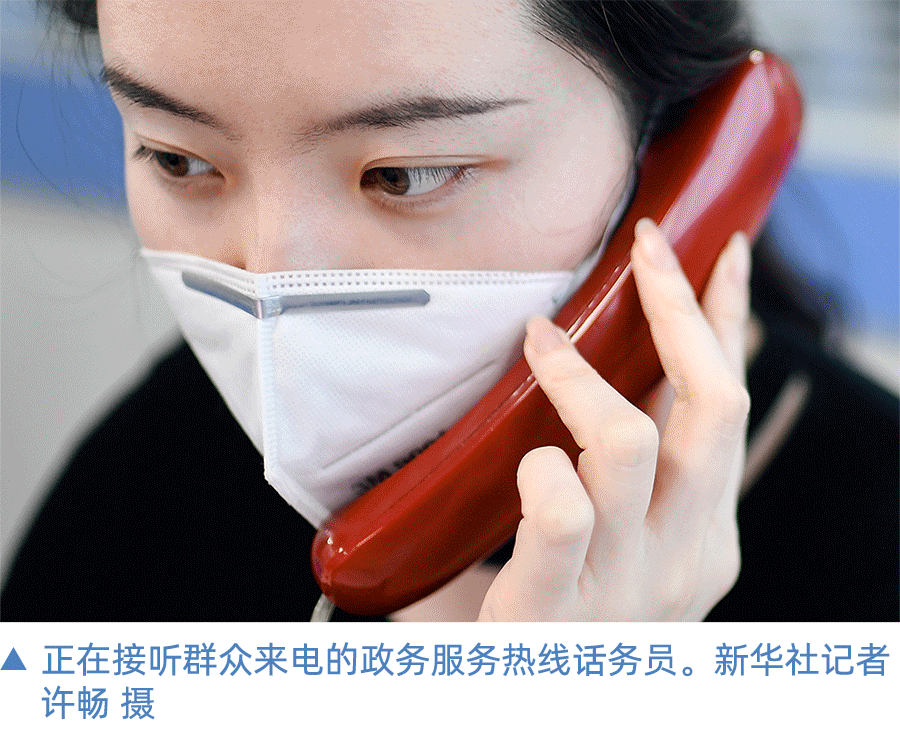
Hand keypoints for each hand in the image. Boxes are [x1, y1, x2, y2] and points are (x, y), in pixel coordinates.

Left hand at [477, 218, 750, 620]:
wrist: (524, 706)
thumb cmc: (565, 611)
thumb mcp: (626, 539)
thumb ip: (636, 468)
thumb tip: (628, 364)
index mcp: (705, 536)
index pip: (730, 408)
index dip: (727, 321)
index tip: (717, 251)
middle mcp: (683, 557)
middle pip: (710, 406)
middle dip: (679, 307)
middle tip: (644, 247)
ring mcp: (625, 585)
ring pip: (629, 444)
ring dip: (580, 376)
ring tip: (540, 341)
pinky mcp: (555, 608)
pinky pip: (561, 513)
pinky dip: (540, 466)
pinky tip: (524, 462)